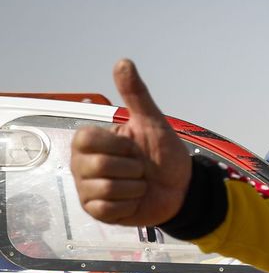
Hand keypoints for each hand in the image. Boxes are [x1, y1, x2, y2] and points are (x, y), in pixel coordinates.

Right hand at [71, 60, 191, 225]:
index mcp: (89, 142)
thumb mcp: (153, 123)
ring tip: (139, 184)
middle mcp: (81, 164)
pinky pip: (107, 208)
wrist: (182, 189)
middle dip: (132, 168)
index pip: (88, 139)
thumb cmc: (165, 155)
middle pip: (99, 165)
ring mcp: (86, 189)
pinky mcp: (96, 211)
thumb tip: (124, 61)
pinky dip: (129, 204)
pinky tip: (134, 200)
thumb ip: (136, 95)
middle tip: (140, 168)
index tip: (132, 147)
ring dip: (134, 187)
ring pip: (105, 188)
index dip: (119, 146)